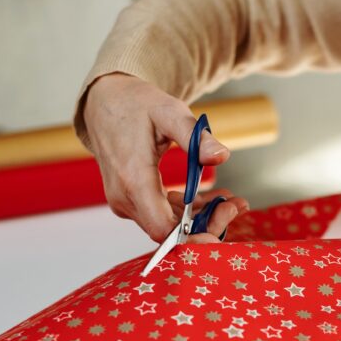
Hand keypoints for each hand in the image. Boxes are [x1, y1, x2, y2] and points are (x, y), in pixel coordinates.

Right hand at [83, 73, 245, 241]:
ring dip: (201, 219)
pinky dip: (189, 211)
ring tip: (231, 201)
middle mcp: (125, 198)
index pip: (163, 230)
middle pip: (170, 232)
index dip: (194, 238)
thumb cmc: (135, 104)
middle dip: (207, 224)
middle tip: (236, 205)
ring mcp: (126, 202)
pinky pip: (163, 215)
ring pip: (169, 226)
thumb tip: (221, 156)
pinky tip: (212, 199)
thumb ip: (196, 137)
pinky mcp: (131, 200)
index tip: (223, 225)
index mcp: (133, 179)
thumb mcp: (169, 112)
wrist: (104, 103)